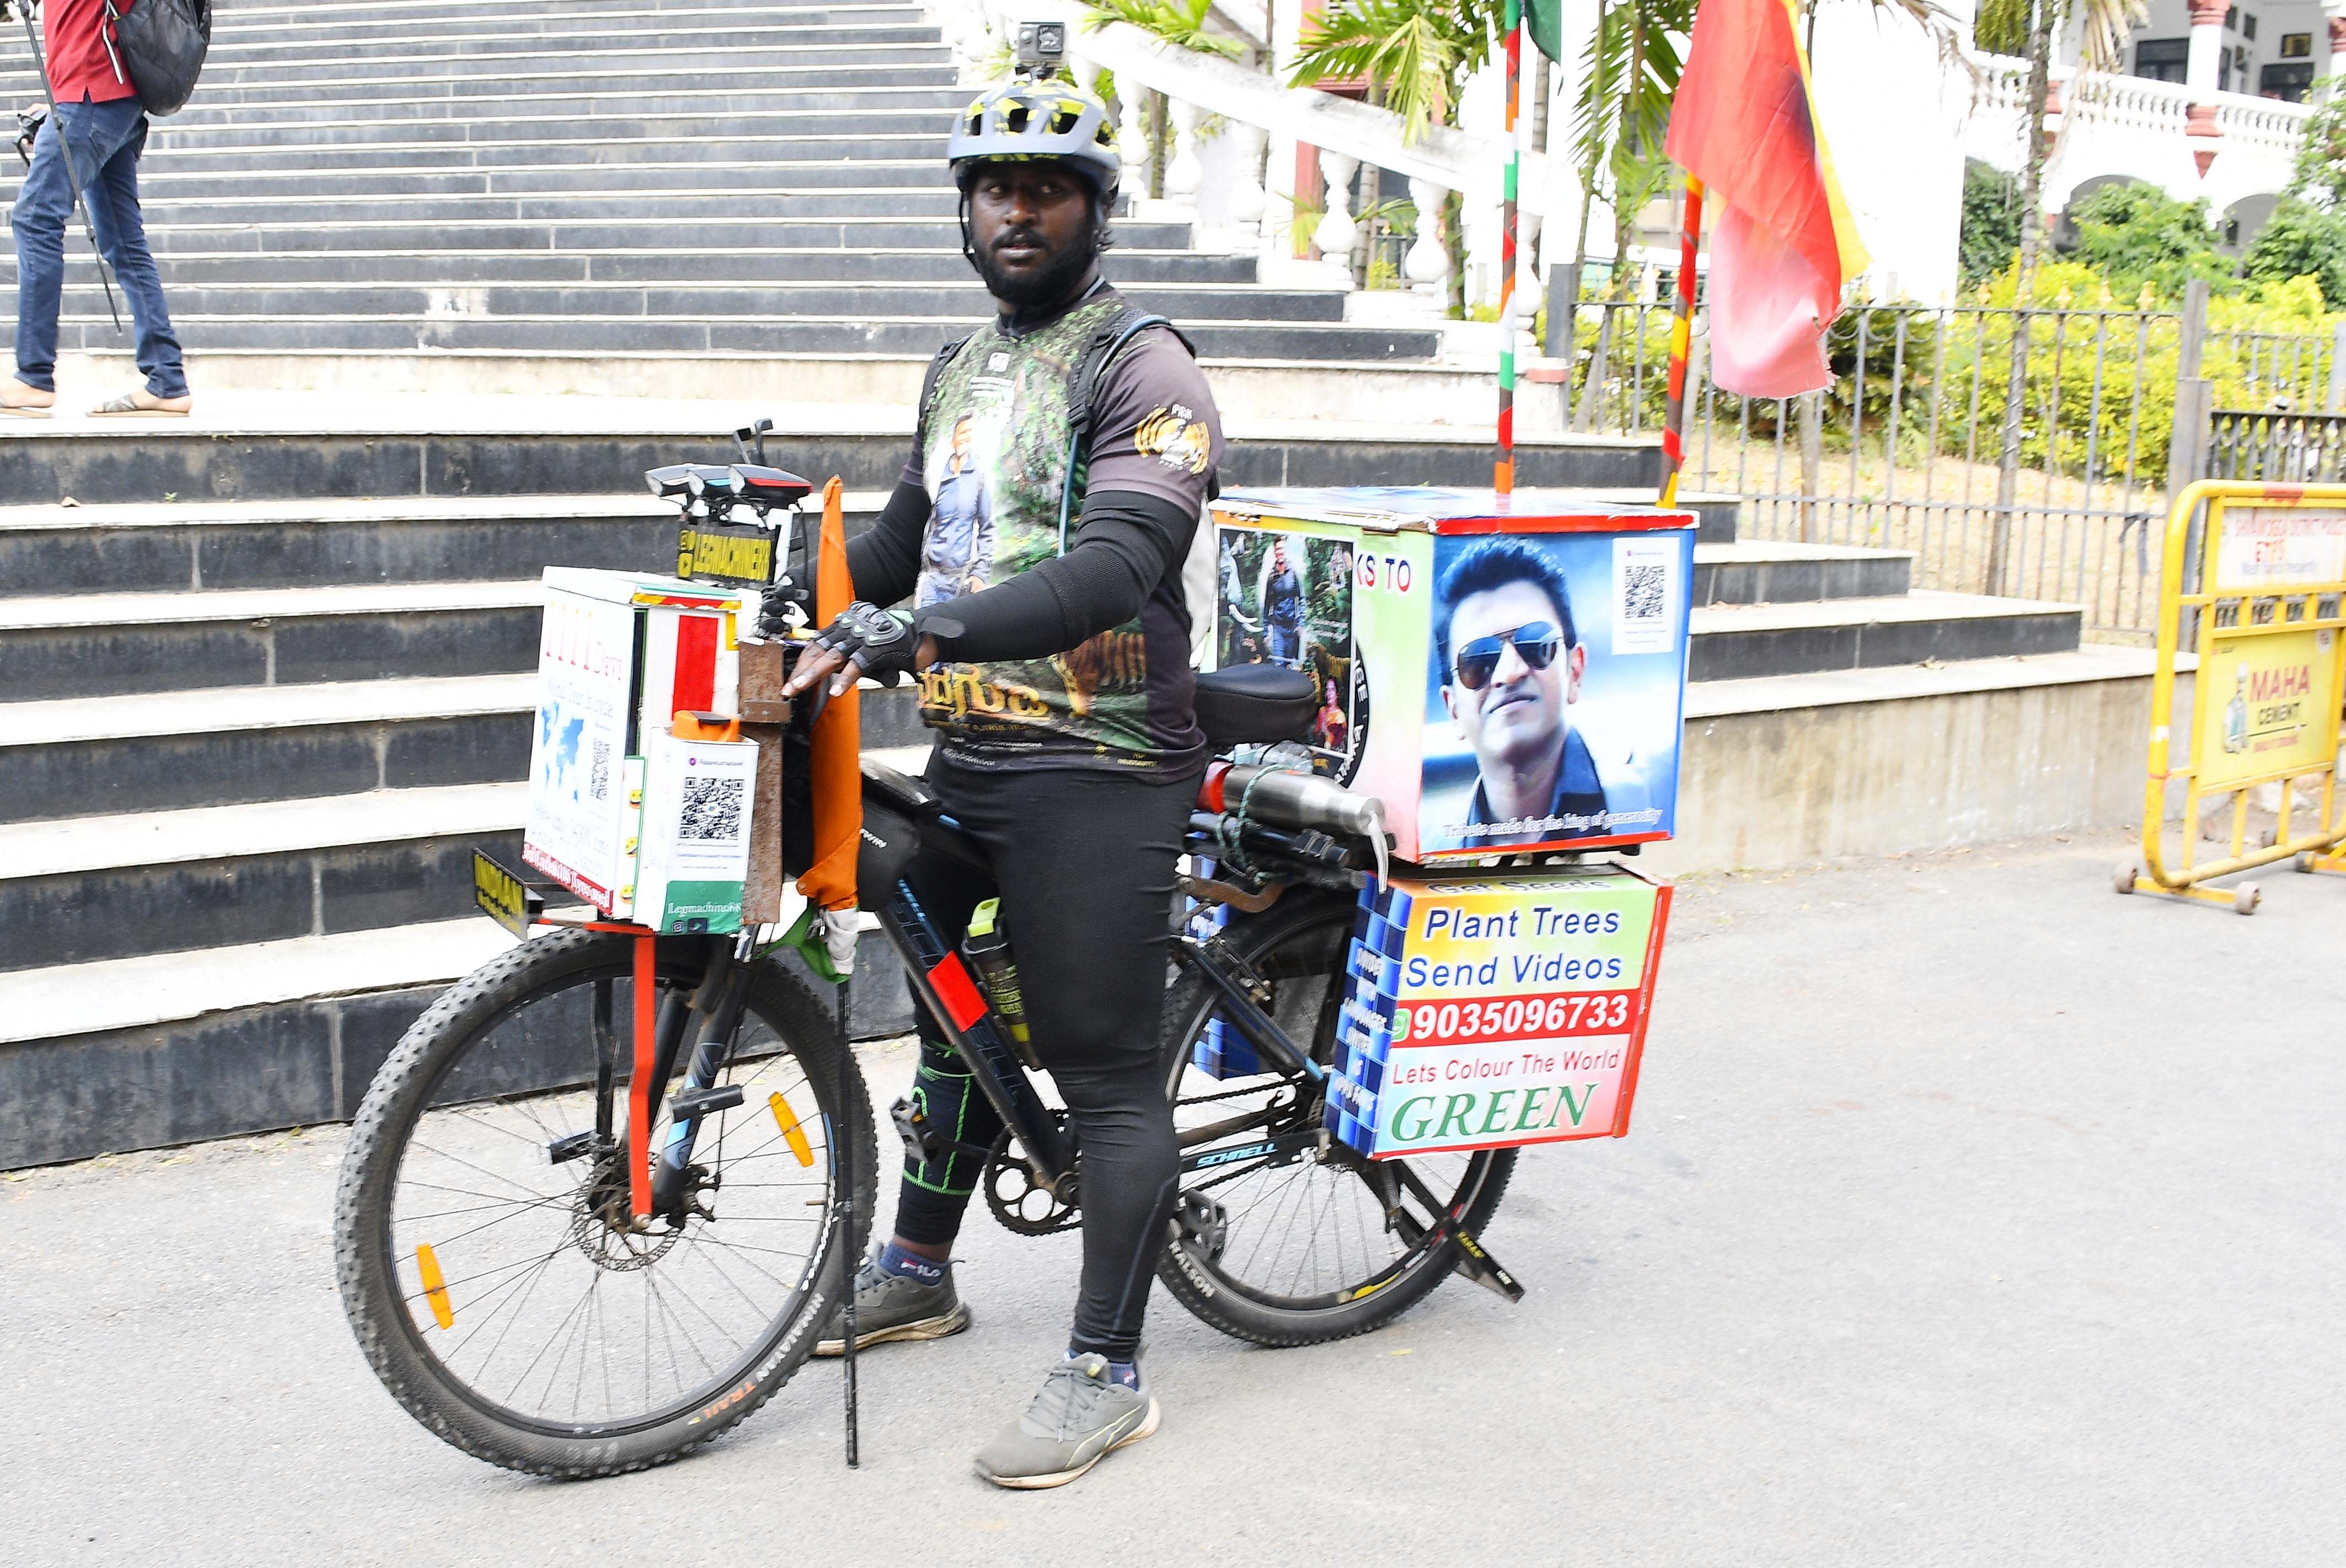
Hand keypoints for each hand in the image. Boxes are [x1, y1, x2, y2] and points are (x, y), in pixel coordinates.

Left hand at [781, 603, 938, 709]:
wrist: (924, 634)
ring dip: (813, 674)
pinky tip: (837, 692)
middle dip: (801, 670)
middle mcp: (851, 627)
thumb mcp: (866, 645)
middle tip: (788, 689)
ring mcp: (864, 636)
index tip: (792, 678)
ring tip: (799, 688)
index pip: (817, 642)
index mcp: (846, 624)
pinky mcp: (878, 648)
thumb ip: (849, 655)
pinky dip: (846, 678)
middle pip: (819, 649)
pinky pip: (858, 664)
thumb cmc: (896, 642)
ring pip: (832, 656)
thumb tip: (831, 674)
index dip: (802, 661)